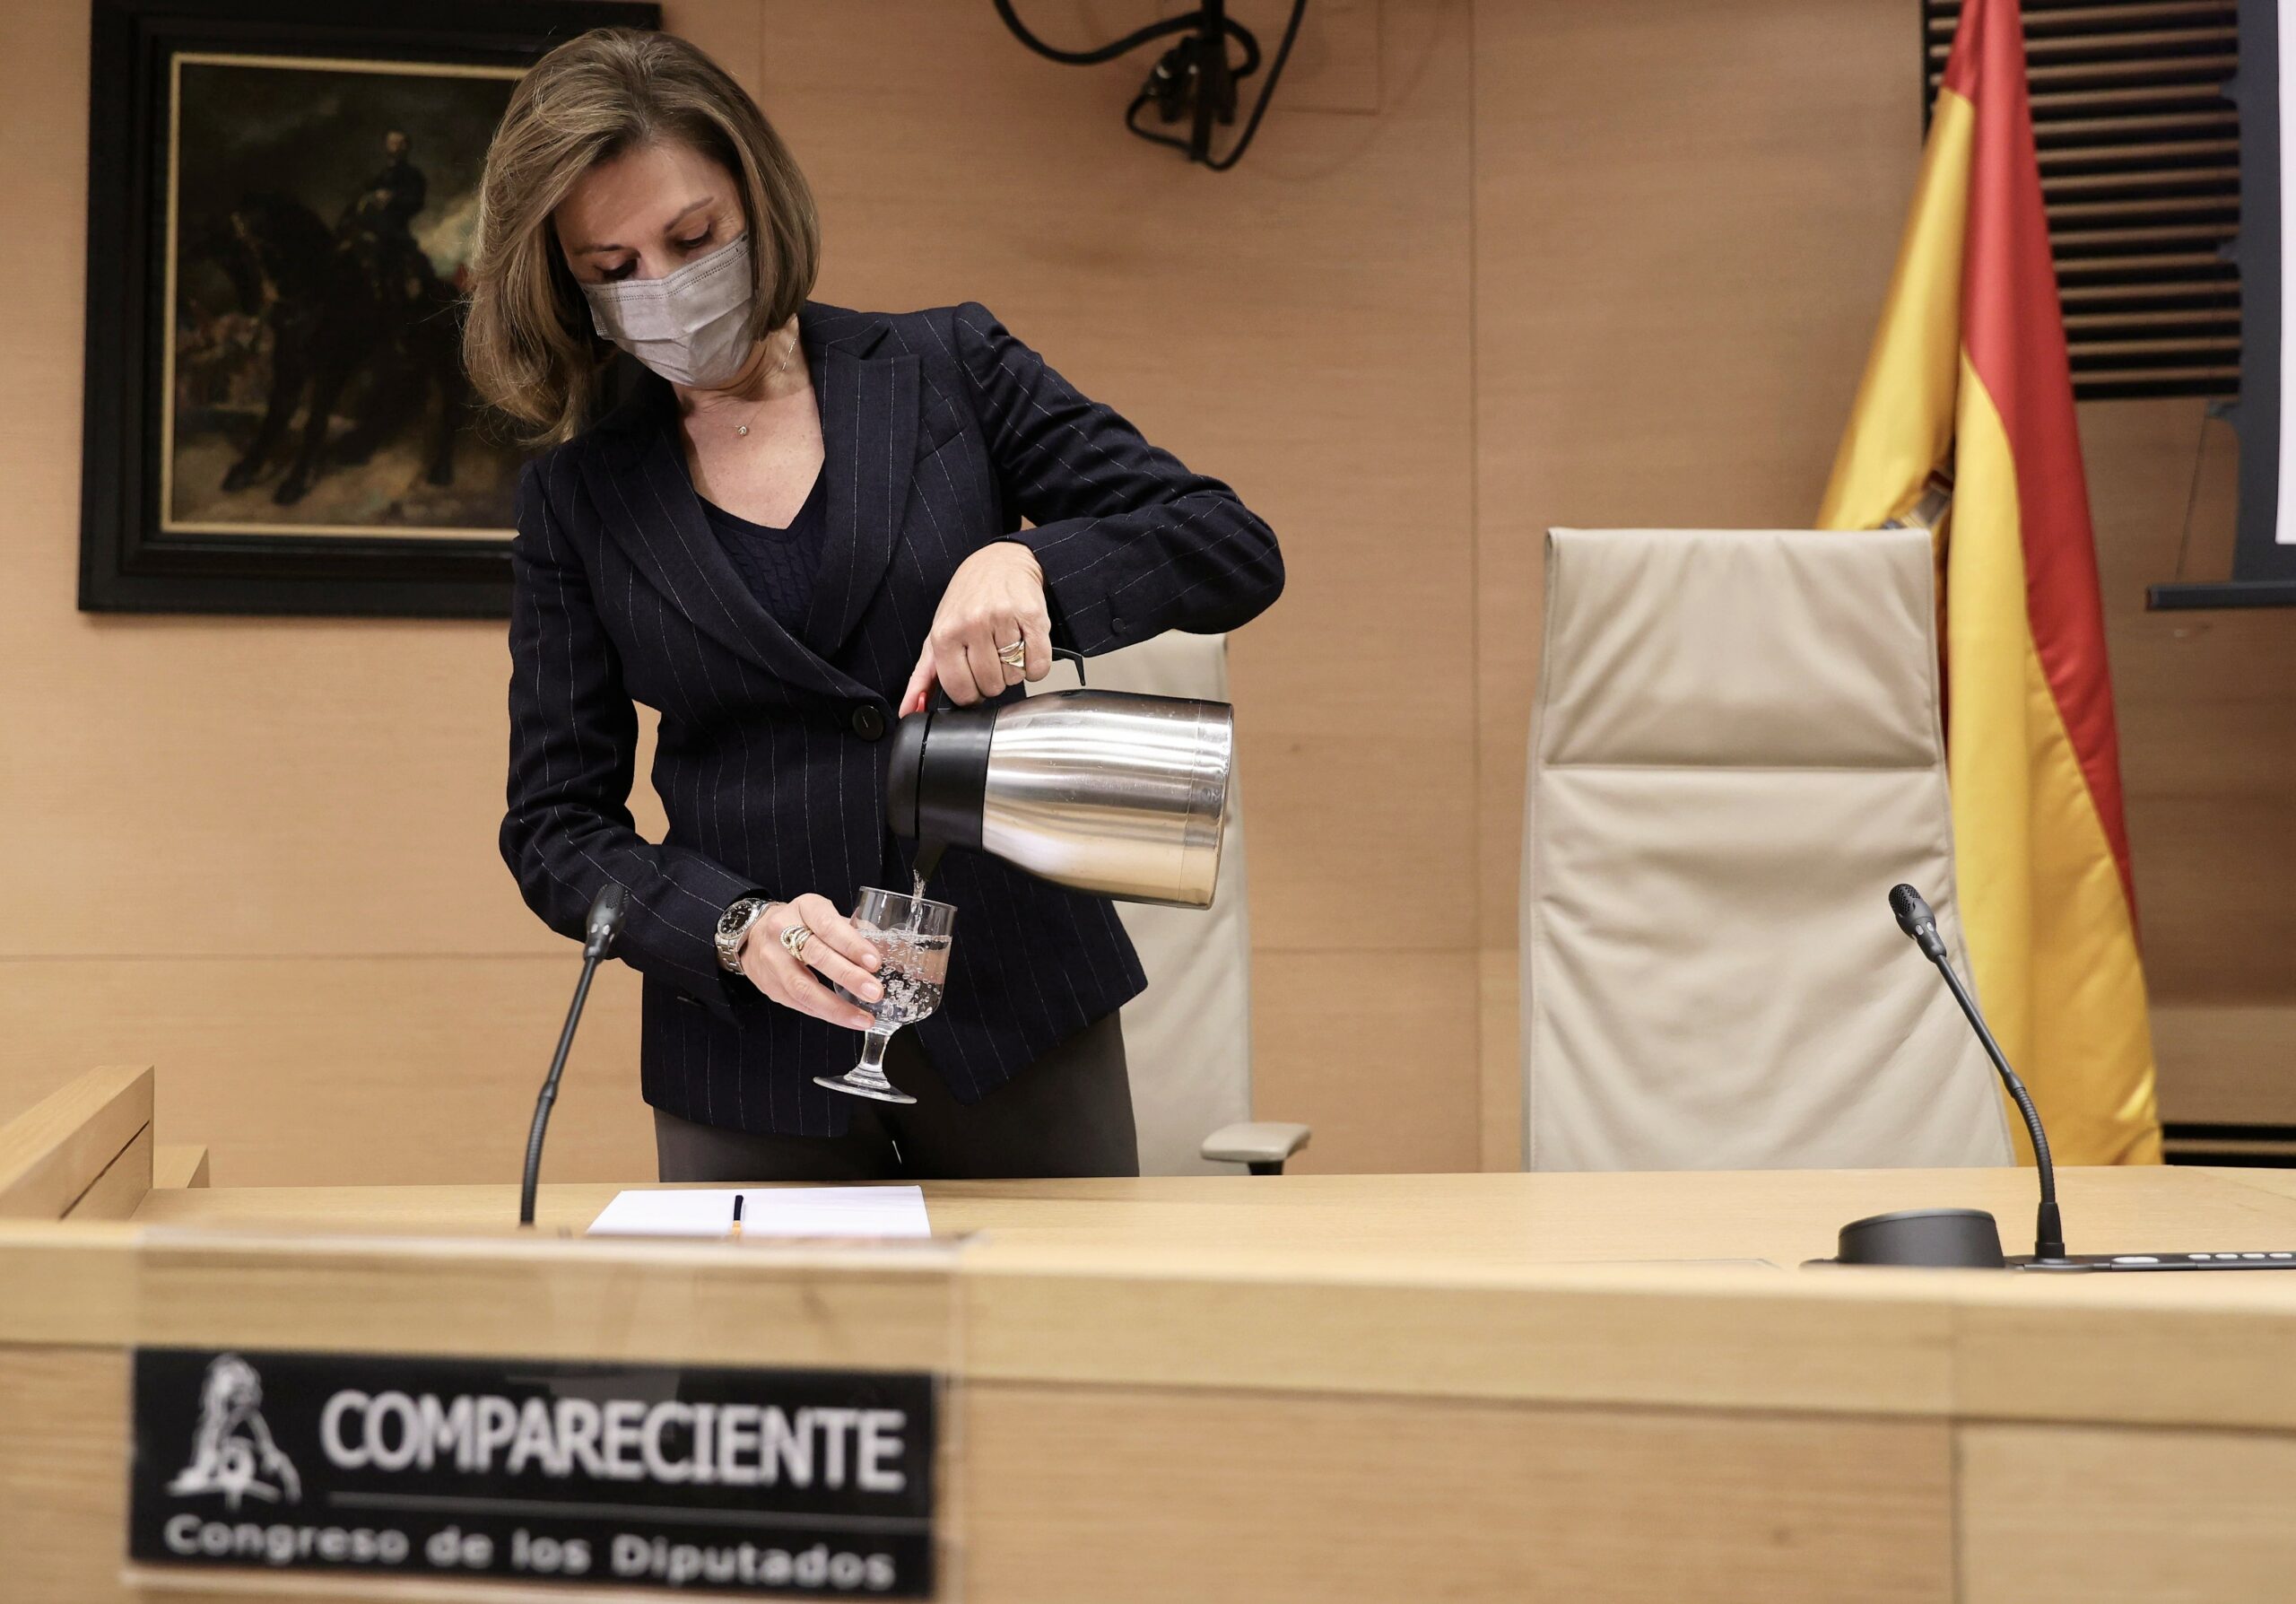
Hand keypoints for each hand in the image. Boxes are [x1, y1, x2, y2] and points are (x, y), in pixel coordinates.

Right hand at [736, 894, 882, 1030]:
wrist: (754, 933)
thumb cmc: (802, 923)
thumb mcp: (825, 915)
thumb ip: (855, 932)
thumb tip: (894, 949)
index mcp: (804, 909)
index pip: (828, 926)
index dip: (852, 945)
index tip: (875, 962)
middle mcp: (783, 932)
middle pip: (816, 955)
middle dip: (848, 976)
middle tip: (875, 992)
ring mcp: (773, 961)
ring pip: (803, 987)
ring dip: (837, 1007)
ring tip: (864, 1018)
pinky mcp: (770, 986)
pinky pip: (799, 1003)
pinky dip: (826, 1013)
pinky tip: (847, 1019)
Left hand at [899, 542, 1050, 714]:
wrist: (1001, 562)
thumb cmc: (968, 600)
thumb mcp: (938, 633)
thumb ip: (923, 676)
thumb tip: (907, 710)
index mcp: (945, 633)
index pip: (961, 691)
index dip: (970, 693)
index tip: (973, 679)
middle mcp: (972, 623)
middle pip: (991, 687)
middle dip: (994, 680)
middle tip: (992, 657)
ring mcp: (1003, 618)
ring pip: (1015, 677)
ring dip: (1014, 670)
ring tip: (1008, 646)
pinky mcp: (1031, 615)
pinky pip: (1039, 665)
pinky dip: (1036, 665)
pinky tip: (1026, 647)